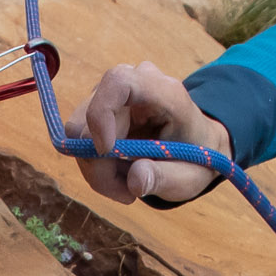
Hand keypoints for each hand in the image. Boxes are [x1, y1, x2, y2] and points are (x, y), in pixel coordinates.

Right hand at [76, 62, 231, 203]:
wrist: (196, 145)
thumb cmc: (196, 156)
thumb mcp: (190, 177)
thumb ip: (165, 179)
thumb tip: (134, 181)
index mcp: (165, 91)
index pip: (118, 82)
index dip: (101, 114)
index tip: (106, 152)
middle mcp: (134, 82)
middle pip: (89, 118)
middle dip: (99, 164)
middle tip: (127, 193)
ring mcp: (113, 93)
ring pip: (78, 133)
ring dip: (97, 168)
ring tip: (128, 184)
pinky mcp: (99, 108)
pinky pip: (80, 140)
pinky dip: (95, 165)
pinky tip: (120, 173)